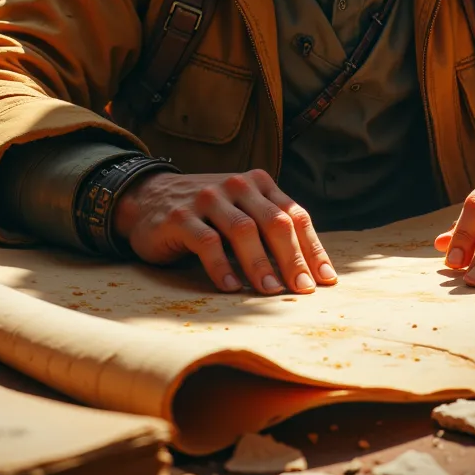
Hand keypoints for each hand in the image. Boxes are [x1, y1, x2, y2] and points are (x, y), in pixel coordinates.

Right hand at [112, 168, 336, 295]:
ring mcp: (208, 198)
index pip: (295, 215)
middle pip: (274, 222)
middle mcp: (237, 185)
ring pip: (243, 230)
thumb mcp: (241, 211)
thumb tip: (310, 269)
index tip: (326, 279)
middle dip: (293, 258)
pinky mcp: (180, 216)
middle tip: (304, 289)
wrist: (148, 198)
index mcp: (258, 183)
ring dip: (260, 264)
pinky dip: (221, 267)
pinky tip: (232, 287)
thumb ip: (269, 228)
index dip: (313, 248)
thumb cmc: (206, 214)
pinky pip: (206, 241)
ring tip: (272, 291)